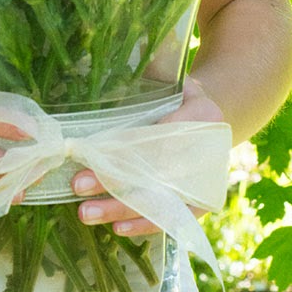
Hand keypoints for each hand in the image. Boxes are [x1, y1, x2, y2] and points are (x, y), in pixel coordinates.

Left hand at [71, 76, 224, 236]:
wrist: (214, 115)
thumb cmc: (182, 93)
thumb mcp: (174, 79)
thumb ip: (152, 77)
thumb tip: (107, 63)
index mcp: (203, 115)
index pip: (159, 136)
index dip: (126, 148)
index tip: (94, 152)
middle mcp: (207, 153)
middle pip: (155, 173)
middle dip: (114, 181)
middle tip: (77, 184)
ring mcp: (203, 181)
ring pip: (160, 201)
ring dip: (120, 208)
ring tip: (85, 212)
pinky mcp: (199, 202)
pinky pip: (171, 218)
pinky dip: (143, 224)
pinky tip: (116, 227)